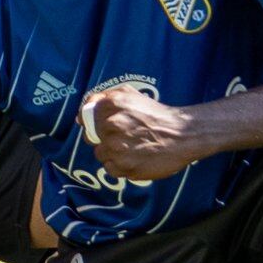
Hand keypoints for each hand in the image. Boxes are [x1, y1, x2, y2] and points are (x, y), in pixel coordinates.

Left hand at [78, 81, 199, 181]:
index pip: (85, 117)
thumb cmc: (156, 114)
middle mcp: (112, 124)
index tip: (104, 127)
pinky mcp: (124, 166)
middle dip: (104, 137)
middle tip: (124, 137)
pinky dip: (119, 166)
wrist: (182, 135)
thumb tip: (80, 116)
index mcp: (112, 104)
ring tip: (130, 148)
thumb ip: (103, 98)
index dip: (93, 123)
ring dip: (111, 152)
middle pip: (91, 136)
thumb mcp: (130, 94)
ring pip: (100, 153)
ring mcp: (116, 147)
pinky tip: (134, 158)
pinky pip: (109, 168)